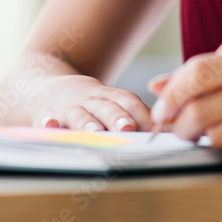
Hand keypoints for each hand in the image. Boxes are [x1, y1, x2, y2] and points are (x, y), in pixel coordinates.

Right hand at [32, 74, 152, 131]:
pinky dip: (49, 124)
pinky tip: (49, 126)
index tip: (156, 131)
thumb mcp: (113, 103)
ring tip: (95, 132)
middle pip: (107, 108)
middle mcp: (93, 102)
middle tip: (127, 129)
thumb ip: (138, 118)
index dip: (143, 115)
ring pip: (80, 114)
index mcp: (112, 98)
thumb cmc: (94, 105)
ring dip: (88, 123)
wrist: (50, 88)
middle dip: (117, 118)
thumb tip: (173, 133)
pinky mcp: (49, 116)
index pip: (130, 102)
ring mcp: (70, 108)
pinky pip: (48, 120)